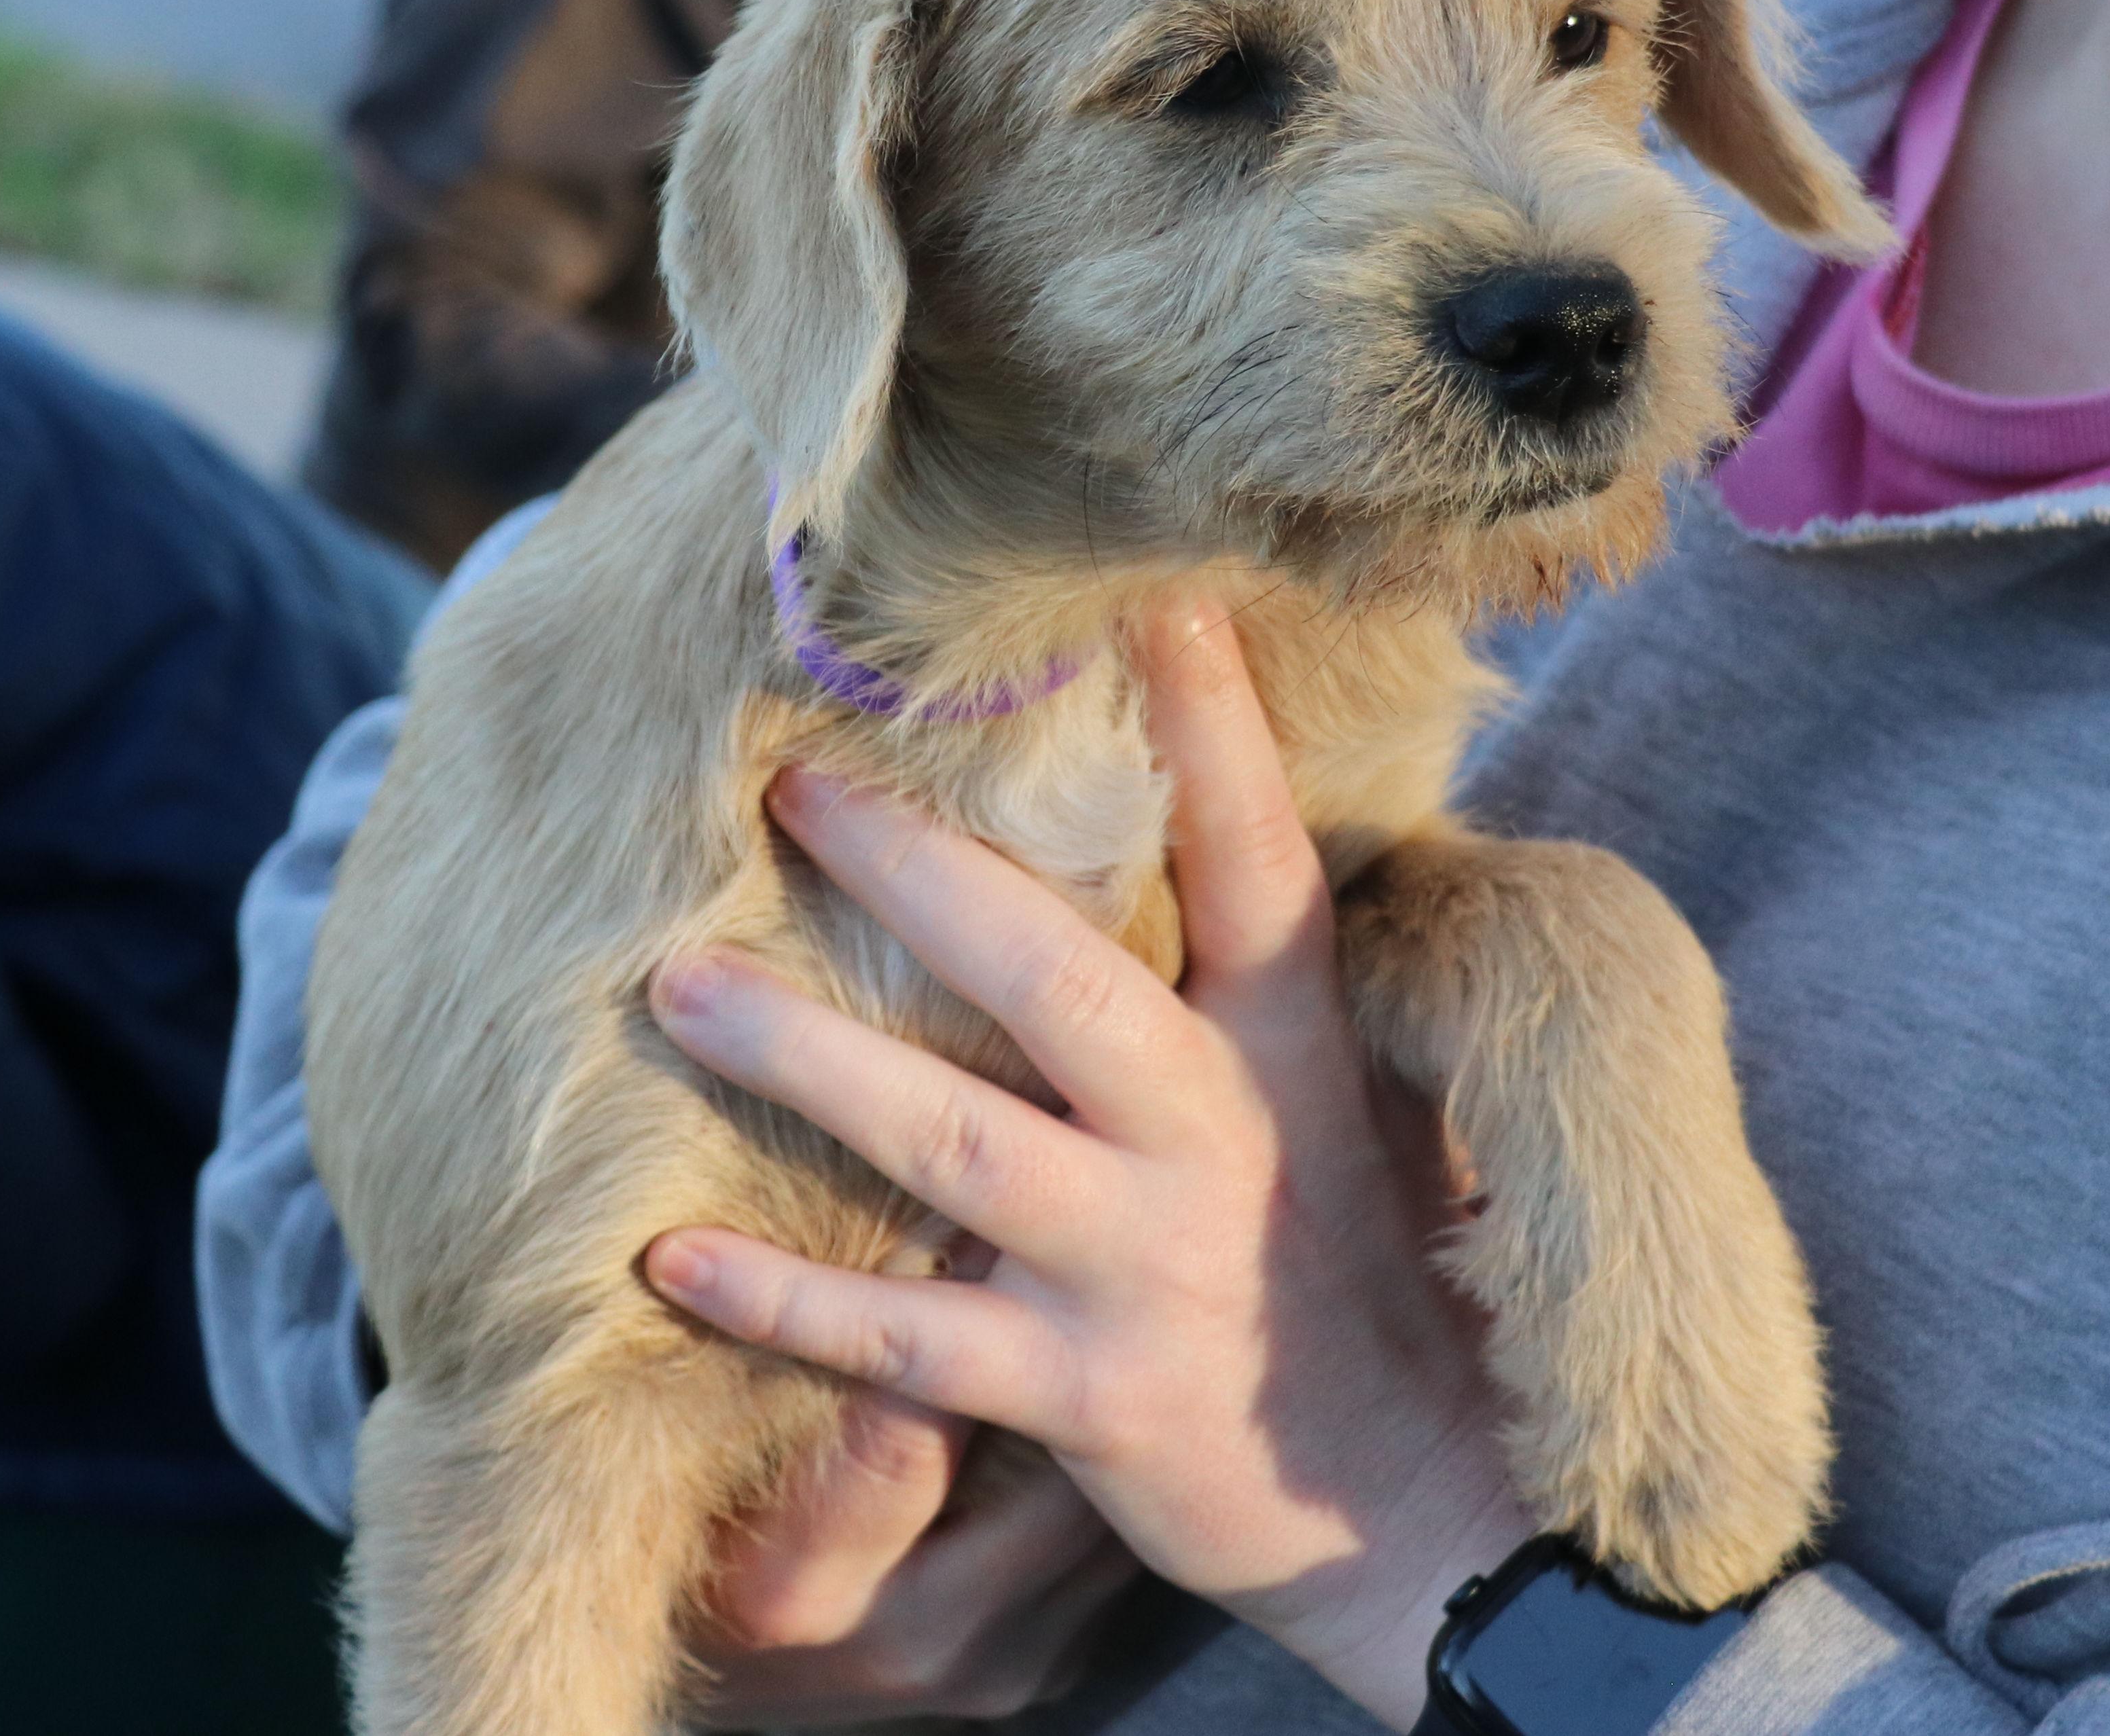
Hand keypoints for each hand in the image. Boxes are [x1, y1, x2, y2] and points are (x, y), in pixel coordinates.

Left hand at [645, 603, 1531, 1728]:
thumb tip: (1199, 831)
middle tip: (792, 788)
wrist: (1438, 1509)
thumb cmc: (1373, 1264)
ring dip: (803, 1059)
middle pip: (1052, 971)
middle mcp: (1215, 1133)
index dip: (1209, 723)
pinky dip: (787, 1302)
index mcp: (1291, 1046)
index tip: (1145, 599)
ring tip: (676, 984)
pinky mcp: (1086, 1393)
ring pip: (949, 1137)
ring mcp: (1146, 1262)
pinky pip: (906, 1340)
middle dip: (915, 869)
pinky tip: (671, 1260)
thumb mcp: (1359, 1101)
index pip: (1256, 853)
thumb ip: (1273, 983)